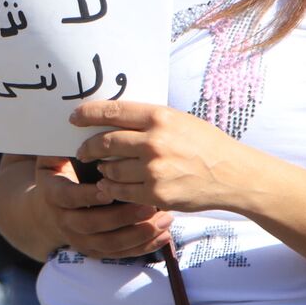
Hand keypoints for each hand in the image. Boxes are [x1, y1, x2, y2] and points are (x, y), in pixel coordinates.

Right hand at [32, 156, 172, 259]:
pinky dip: (143, 247)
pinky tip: (164, 235)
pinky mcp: (97, 251)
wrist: (46, 212)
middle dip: (122, 217)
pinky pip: (121, 253)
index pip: (70, 197)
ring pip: (110, 244)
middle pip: (93, 224)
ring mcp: (81, 240)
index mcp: (54, 195)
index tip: (109, 188)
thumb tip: (71, 124)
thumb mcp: (51, 160)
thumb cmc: (59, 176)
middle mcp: (65, 221)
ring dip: (138, 234)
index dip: (88, 195)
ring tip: (164, 220)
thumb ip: (61, 146)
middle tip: (149, 204)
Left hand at [72, 100, 252, 213]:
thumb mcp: (178, 120)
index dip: (87, 114)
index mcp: (159, 117)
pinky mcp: (156, 193)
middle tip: (82, 151)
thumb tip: (112, 117)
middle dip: (88, 148)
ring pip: (110, 169)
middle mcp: (154, 142)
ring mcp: (154, 170)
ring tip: (104, 169)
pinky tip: (111, 186)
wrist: (231, 174)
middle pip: (105, 143)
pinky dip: (112, 189)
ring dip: (103, 170)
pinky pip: (122, 191)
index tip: (74, 118)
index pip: (112, 111)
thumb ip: (148, 120)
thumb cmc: (204, 144)